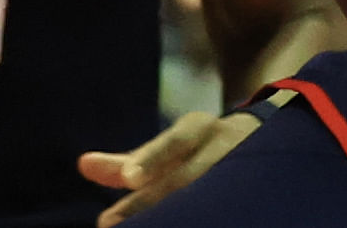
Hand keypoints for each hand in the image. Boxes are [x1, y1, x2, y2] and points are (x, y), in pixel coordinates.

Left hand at [85, 108, 262, 225]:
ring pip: (207, 198)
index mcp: (202, 129)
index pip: (176, 141)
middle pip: (189, 177)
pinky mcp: (253, 194)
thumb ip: (127, 162)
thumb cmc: (200, 149)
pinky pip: (222, 209)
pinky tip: (178, 227)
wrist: (263, 141)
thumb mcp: (168, 147)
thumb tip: (83, 165)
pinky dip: (198, 219)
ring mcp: (242, 170)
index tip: (129, 179)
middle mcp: (225, 145)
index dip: (152, 159)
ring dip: (176, 215)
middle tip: (109, 223)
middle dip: (150, 203)